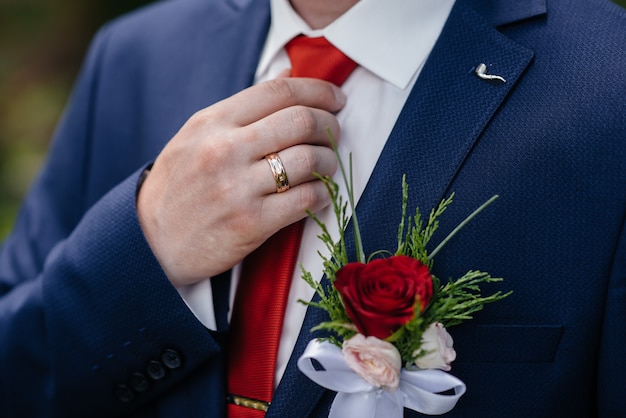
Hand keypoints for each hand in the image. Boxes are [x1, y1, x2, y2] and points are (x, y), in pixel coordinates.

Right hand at [137, 77, 345, 286]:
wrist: (151, 242)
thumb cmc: (178, 187)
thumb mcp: (196, 136)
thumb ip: (242, 109)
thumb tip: (291, 75)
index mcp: (212, 122)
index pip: (278, 91)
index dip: (318, 90)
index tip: (336, 99)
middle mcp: (225, 149)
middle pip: (300, 121)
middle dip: (329, 125)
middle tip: (334, 134)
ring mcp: (238, 187)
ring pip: (308, 159)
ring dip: (330, 161)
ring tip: (327, 165)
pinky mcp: (251, 223)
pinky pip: (305, 200)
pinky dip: (323, 194)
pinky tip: (319, 194)